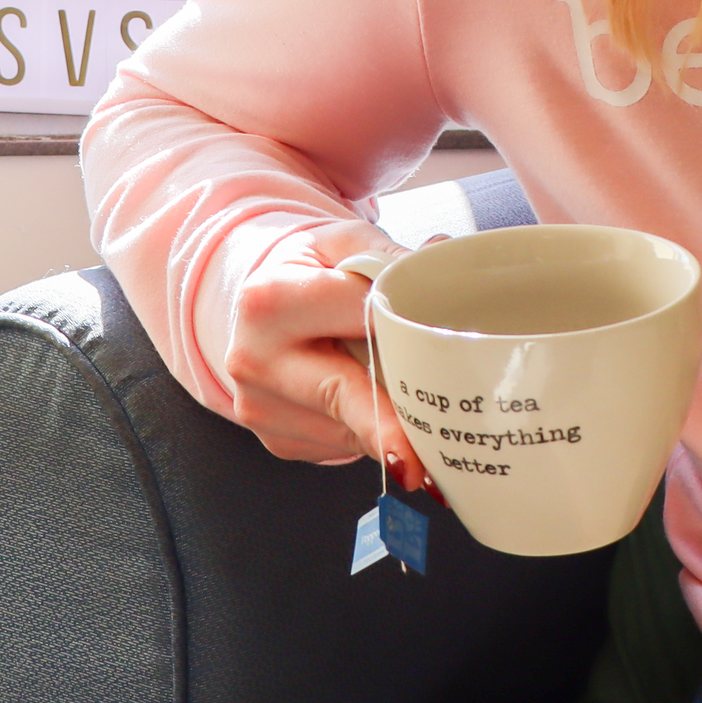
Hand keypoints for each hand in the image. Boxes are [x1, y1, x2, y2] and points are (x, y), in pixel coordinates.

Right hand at [217, 222, 434, 491]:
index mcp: (269, 300)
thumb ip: (390, 254)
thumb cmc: (309, 270)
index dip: (408, 332)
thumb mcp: (346, 242)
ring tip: (416, 396)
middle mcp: (255, 361)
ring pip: (350, 431)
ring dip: (393, 423)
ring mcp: (262, 408)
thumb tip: (441, 258)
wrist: (262, 304)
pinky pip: (342, 446)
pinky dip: (370, 432)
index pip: (358, 321)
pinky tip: (376, 406)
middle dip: (392, 427)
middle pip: (345, 396)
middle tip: (425, 460)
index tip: (446, 356)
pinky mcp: (278, 441)